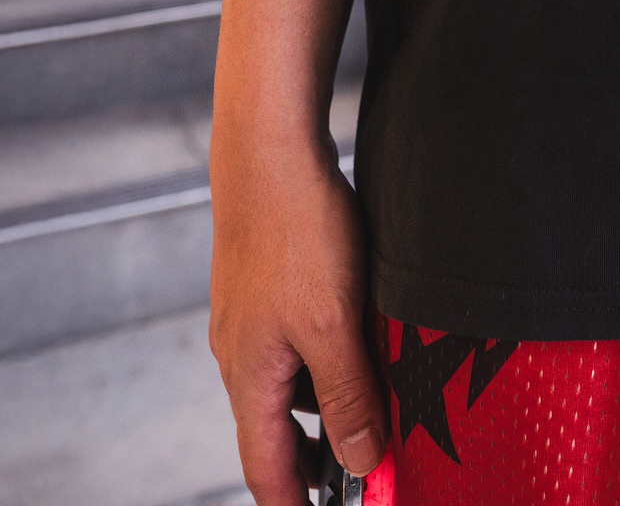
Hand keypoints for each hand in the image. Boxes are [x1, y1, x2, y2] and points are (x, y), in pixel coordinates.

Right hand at [210, 125, 387, 503]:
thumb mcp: (333, 323)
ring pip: (288, 383)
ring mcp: (250, 319)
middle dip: (316, 458)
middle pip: (275, 431)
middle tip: (365, 473)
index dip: (296, 503)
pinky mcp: (266, 285)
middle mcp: (241, 355)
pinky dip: (325, 357)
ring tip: (377, 408)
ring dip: (326, 403)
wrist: (269, 150)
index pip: (266, 469)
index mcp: (249, 378)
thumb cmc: (297, 233)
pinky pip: (296, 342)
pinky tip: (363, 340)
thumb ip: (348, 395)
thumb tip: (361, 463)